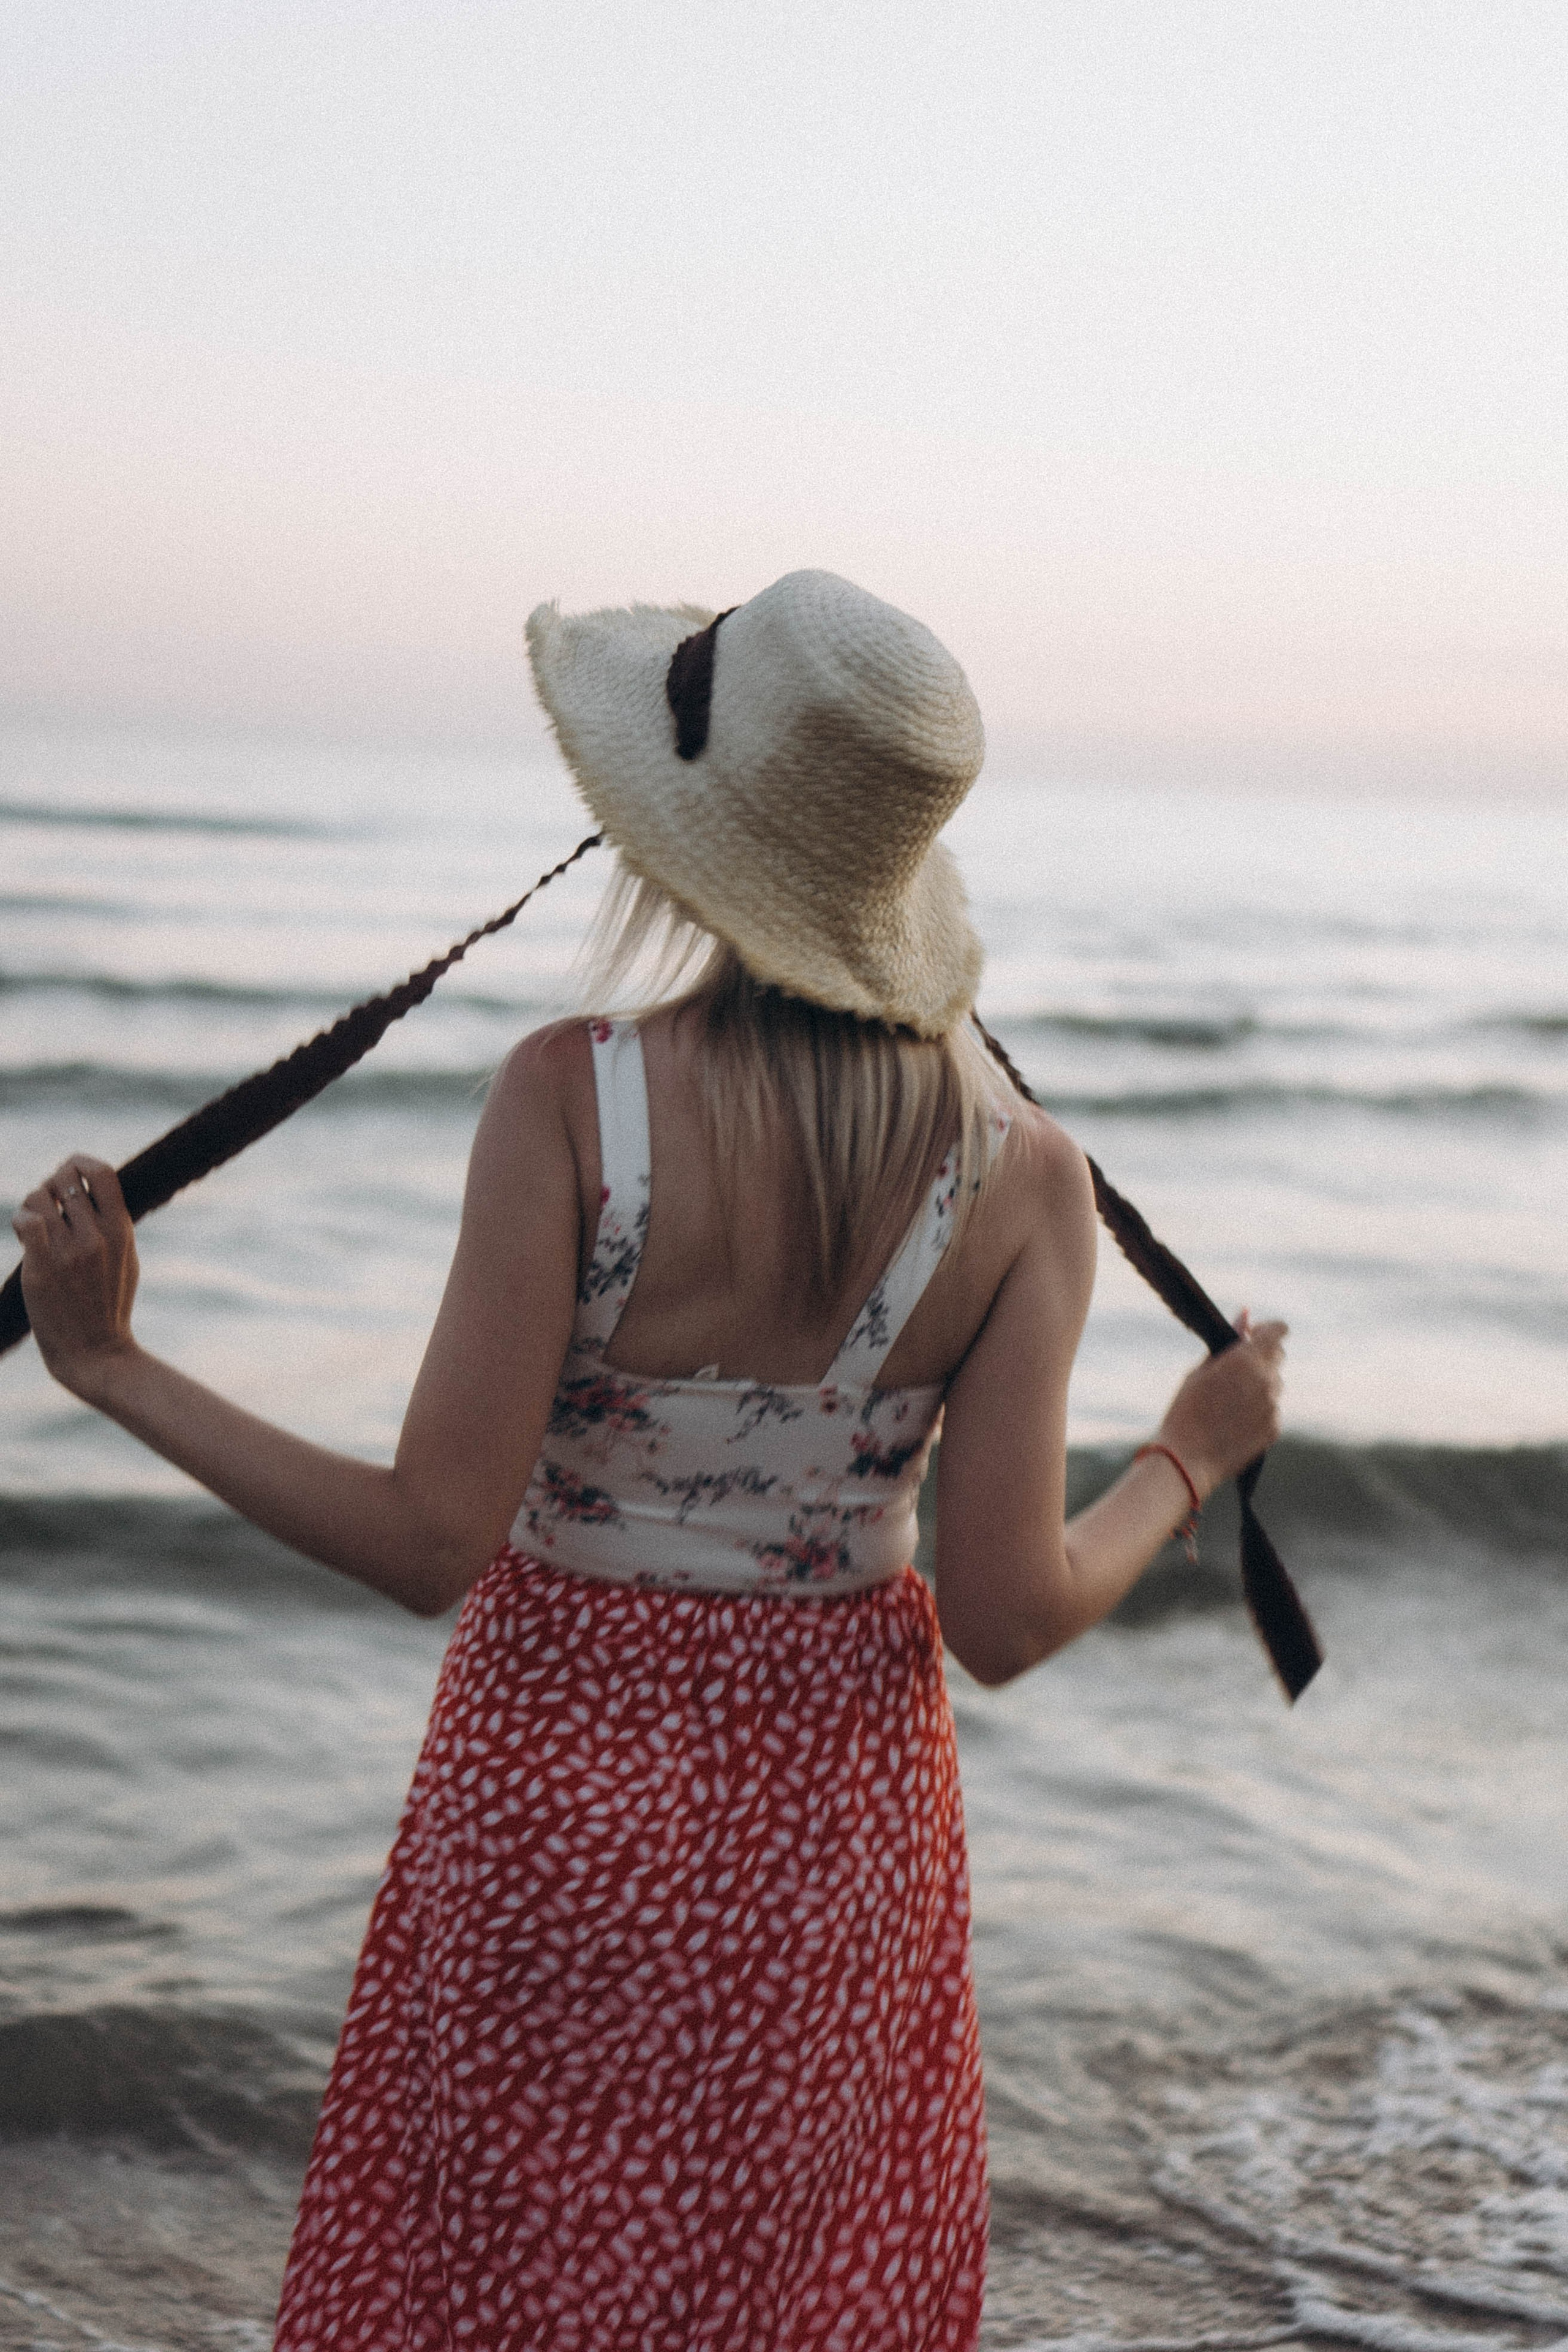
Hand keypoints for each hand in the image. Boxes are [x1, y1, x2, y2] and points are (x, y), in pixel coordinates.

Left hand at [11, 1156, 139, 1397]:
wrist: (96, 1352)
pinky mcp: (42, 1267)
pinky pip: (26, 1221)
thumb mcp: (126, 1259)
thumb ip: (114, 1224)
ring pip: (38, 1196)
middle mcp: (96, 1235)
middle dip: (52, 1184)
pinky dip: (21, 1220)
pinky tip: (26, 1235)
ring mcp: (69, 1251)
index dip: (80, 1163)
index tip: (71, 1173)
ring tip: (36, 1226)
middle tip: (49, 1205)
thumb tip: (93, 1191)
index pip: (101, 1172)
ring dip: (32, 1205)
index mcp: (121, 1230)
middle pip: (63, 1178)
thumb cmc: (110, 1307)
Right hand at [1156, 1309, 1285, 1498]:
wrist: (1186, 1460)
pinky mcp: (1274, 1428)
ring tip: (1228, 1402)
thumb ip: (1229, 1341)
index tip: (1253, 1337)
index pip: (1278, 1331)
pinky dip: (1258, 1410)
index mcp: (1245, 1359)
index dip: (1267, 1331)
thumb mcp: (1201, 1370)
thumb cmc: (1186, 1411)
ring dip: (1259, 1385)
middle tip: (1235, 1371)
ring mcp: (1272, 1406)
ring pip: (1274, 1384)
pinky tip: (1234, 1421)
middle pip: (1277, 1357)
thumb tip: (1245, 1315)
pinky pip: (1272, 1409)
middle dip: (1261, 1358)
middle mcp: (1265, 1380)